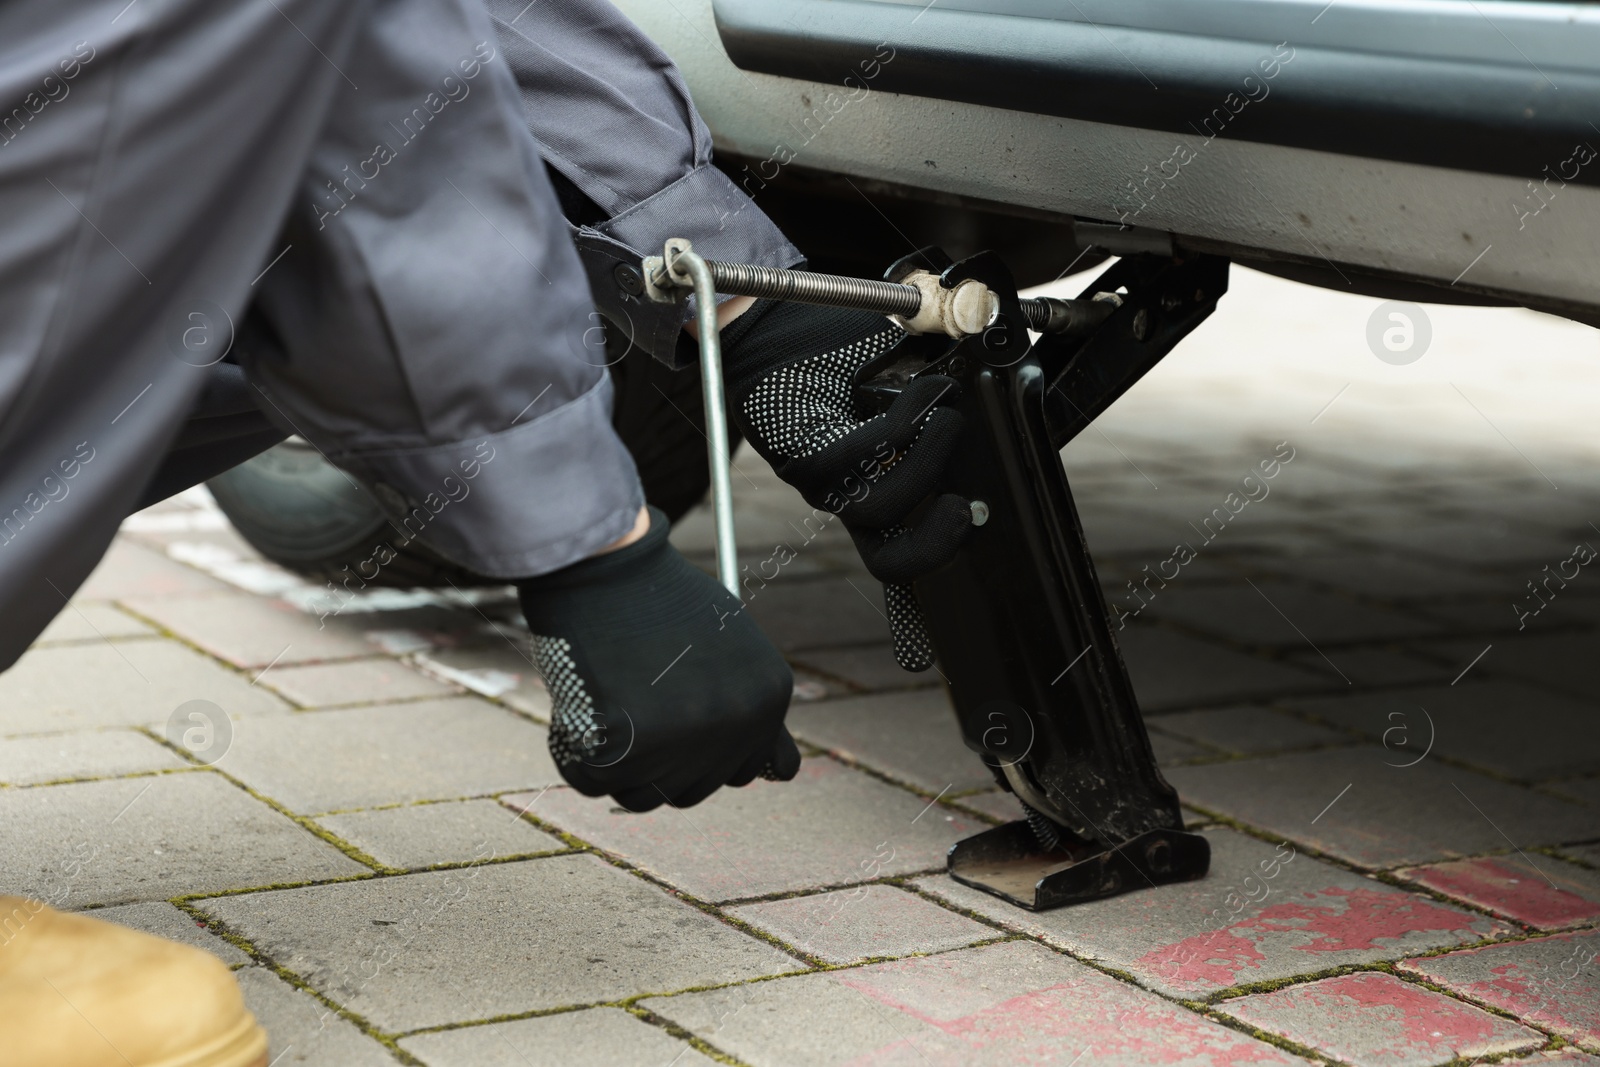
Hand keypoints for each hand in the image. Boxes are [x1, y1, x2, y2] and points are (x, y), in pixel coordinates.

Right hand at [517, 507, 799, 809]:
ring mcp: (685, 740)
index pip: (746, 771)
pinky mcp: (627, 747)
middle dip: (657, 761)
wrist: (607, 564)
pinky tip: (577, 713)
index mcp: (768, 696)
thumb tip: (781, 774)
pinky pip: (595, 784)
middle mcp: (737, 724)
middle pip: (692, 790)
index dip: (703, 752)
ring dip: (618, 766)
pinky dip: (577, 758)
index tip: (673, 722)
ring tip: (605, 709)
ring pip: (644, 797)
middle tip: (630, 708)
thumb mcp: (731, 645)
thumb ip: (750, 708)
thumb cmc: (659, 599)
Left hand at [721, 300, 968, 669]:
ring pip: (880, 507)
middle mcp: (843, 493)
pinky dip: (906, 423)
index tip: (922, 657)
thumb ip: (946, 385)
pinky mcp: (800, 447)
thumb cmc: (833, 347)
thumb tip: (994, 378)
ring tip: (948, 419)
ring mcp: (820, 477)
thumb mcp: (902, 371)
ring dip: (928, 466)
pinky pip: (862, 455)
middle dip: (937, 545)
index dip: (909, 620)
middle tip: (965, 509)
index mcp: (867, 488)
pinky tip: (923, 389)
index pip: (894, 557)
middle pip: (888, 560)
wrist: (767, 321)